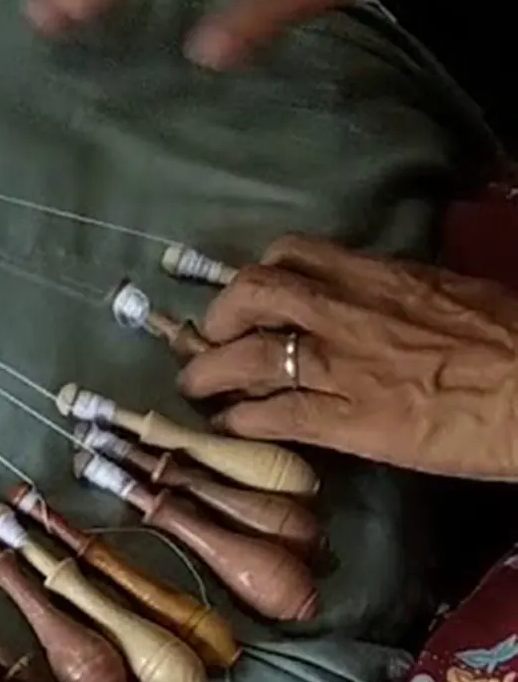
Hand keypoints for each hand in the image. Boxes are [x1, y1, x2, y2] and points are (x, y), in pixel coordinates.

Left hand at [177, 235, 517, 478]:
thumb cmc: (512, 342)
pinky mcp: (351, 424)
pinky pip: (276, 416)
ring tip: (195, 387)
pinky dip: (242, 419)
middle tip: (209, 335)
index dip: (259, 272)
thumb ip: (402, 296)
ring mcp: (344, 368)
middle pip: (255, 294)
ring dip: (211, 371)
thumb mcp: (451, 295)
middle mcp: (349, 313)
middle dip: (221, 314)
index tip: (248, 292)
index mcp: (379, 276)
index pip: (295, 254)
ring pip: (250, 358)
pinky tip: (227, 427)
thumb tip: (379, 303)